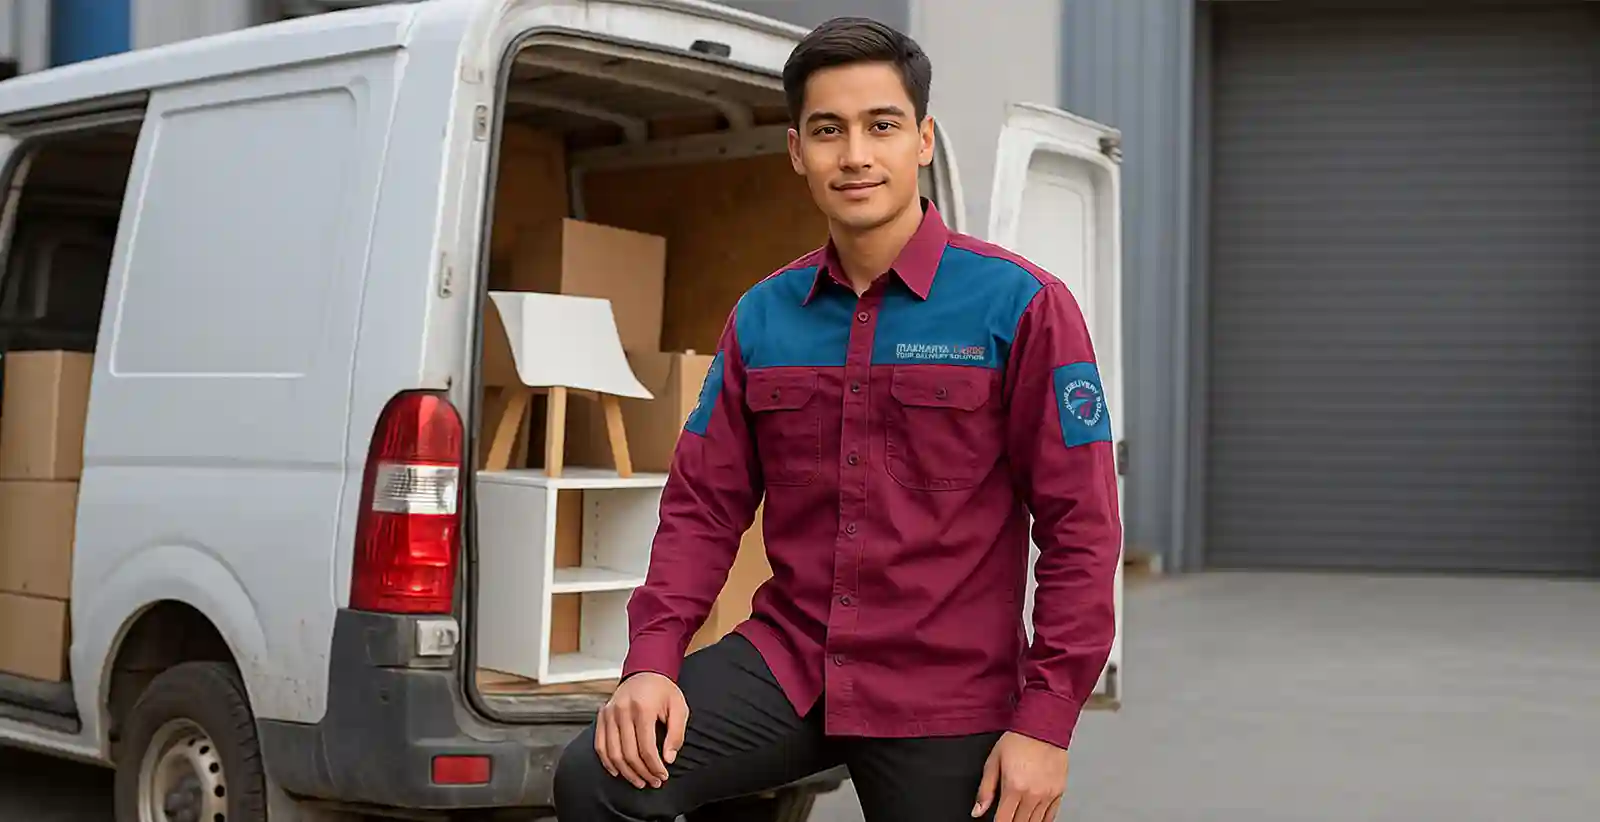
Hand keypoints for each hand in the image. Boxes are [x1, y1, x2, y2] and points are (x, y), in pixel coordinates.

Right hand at [595, 672, 689, 788]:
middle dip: (642, 773)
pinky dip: (607, 762)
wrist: (645, 672)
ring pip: (613, 753)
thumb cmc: (663, 691)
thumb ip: (676, 734)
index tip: (662, 776)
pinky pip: (600, 745)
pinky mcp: (602, 716)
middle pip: (629, 753)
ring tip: (639, 781)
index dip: (654, 766)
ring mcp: (609, 714)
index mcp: (642, 709)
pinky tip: (618, 772)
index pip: (646, 748)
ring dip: (626, 772)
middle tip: (653, 782)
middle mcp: (622, 711)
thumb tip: (668, 758)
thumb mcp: (679, 708)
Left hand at [972, 732, 1068, 821]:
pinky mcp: (1059, 792)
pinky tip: (1034, 819)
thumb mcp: (993, 762)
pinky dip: (1041, 821)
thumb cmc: (1018, 741)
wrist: (1043, 727)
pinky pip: (1050, 816)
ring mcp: (1047, 795)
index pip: (1003, 820)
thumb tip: (977, 811)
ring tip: (1018, 818)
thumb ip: (985, 789)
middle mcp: (1032, 794)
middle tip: (1007, 818)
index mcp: (1014, 787)